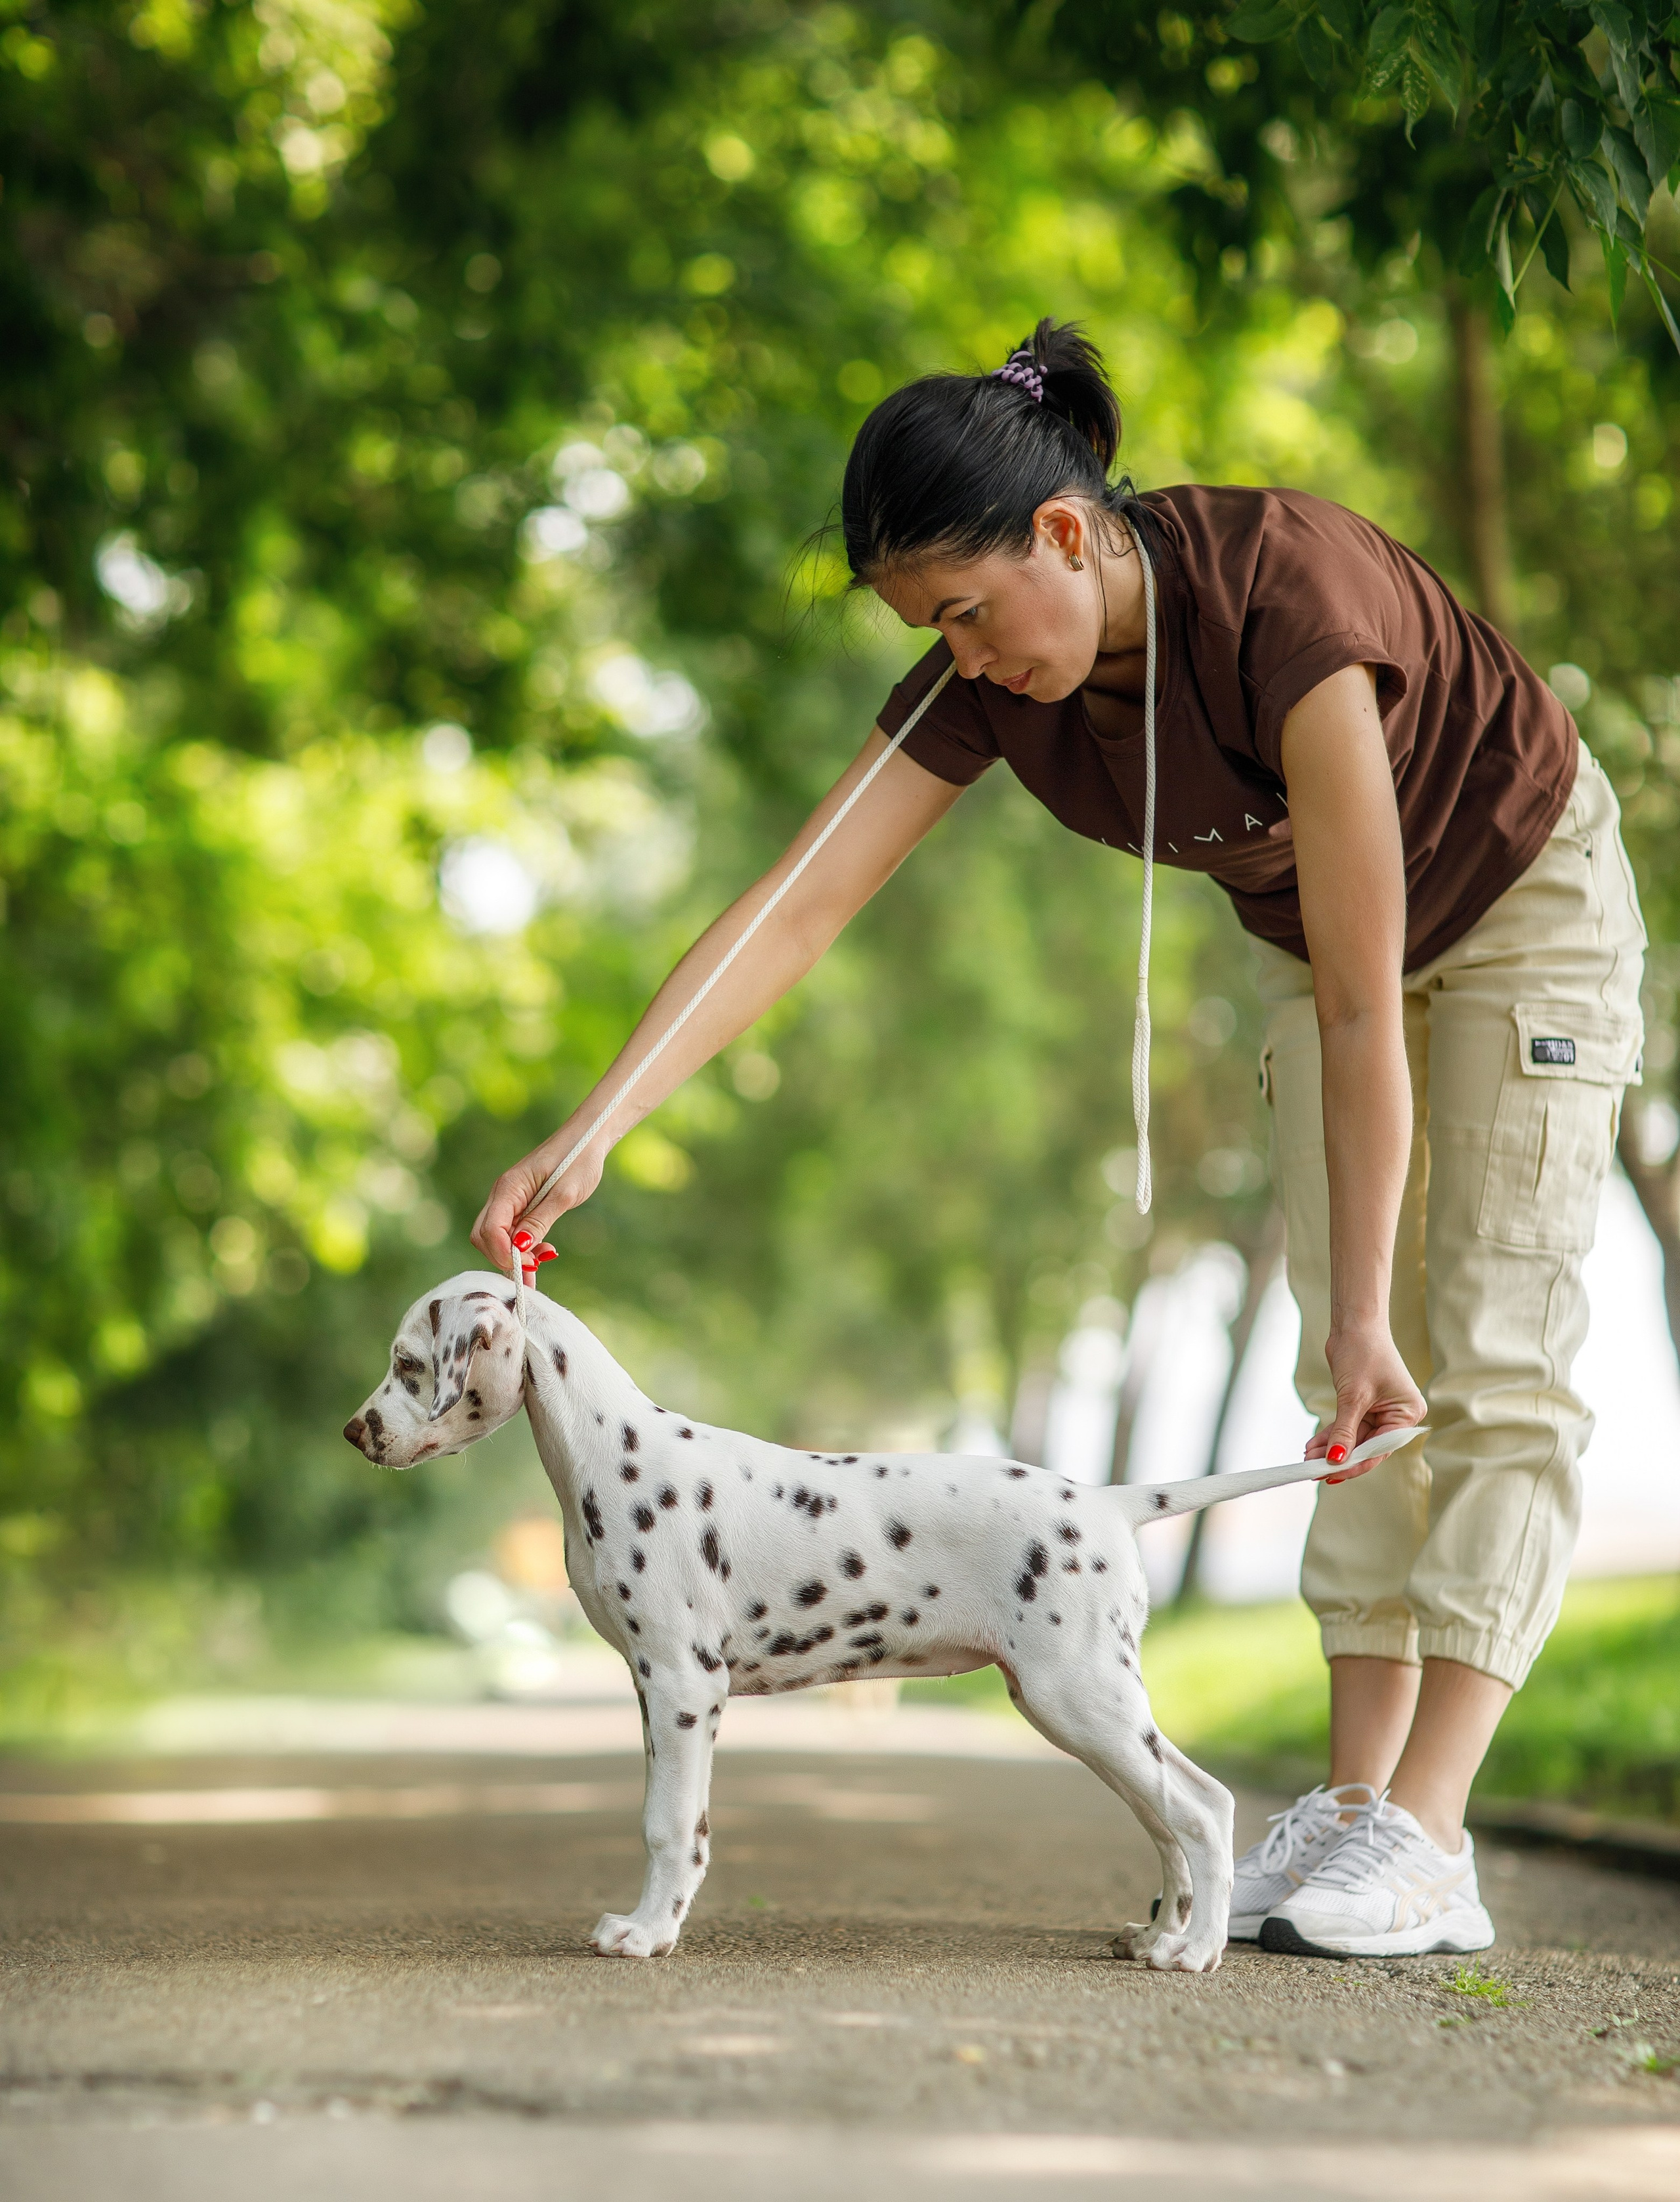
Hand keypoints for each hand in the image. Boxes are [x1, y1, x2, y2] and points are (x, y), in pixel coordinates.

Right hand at [471, 1120, 609, 1274]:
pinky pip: (510, 1230)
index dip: (505, 1252)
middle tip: (537, 1265)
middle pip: (484, 1236)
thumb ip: (540, 1221)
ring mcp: (509, 1199)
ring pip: (495, 1236)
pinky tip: (540, 1253)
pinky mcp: (520, 1204)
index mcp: (509, 1187)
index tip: (532, 1263)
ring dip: (514, 1254)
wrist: (586, 1138)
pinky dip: (521, 1246)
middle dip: (504, 1257)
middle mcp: (503, 1194)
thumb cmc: (578, 1160)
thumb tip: (520, 1248)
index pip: (490, 1229)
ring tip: (544, 1258)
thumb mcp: (563, 1194)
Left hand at [1305, 1320, 1425, 1483]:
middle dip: (1339, 1457)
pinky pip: (1347, 1427)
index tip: (1331, 1474)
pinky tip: (1313, 1446)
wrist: (1354, 1324)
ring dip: (1331, 1448)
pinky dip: (1331, 1435)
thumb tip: (1335, 1460)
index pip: (1380, 1449)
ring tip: (1307, 1458)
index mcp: (1407, 1414)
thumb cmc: (1363, 1353)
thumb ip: (1345, 1431)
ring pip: (1354, 1439)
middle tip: (1313, 1469)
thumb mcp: (1353, 1397)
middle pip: (1367, 1447)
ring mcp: (1381, 1411)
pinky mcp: (1364, 1405)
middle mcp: (1398, 1415)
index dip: (1355, 1463)